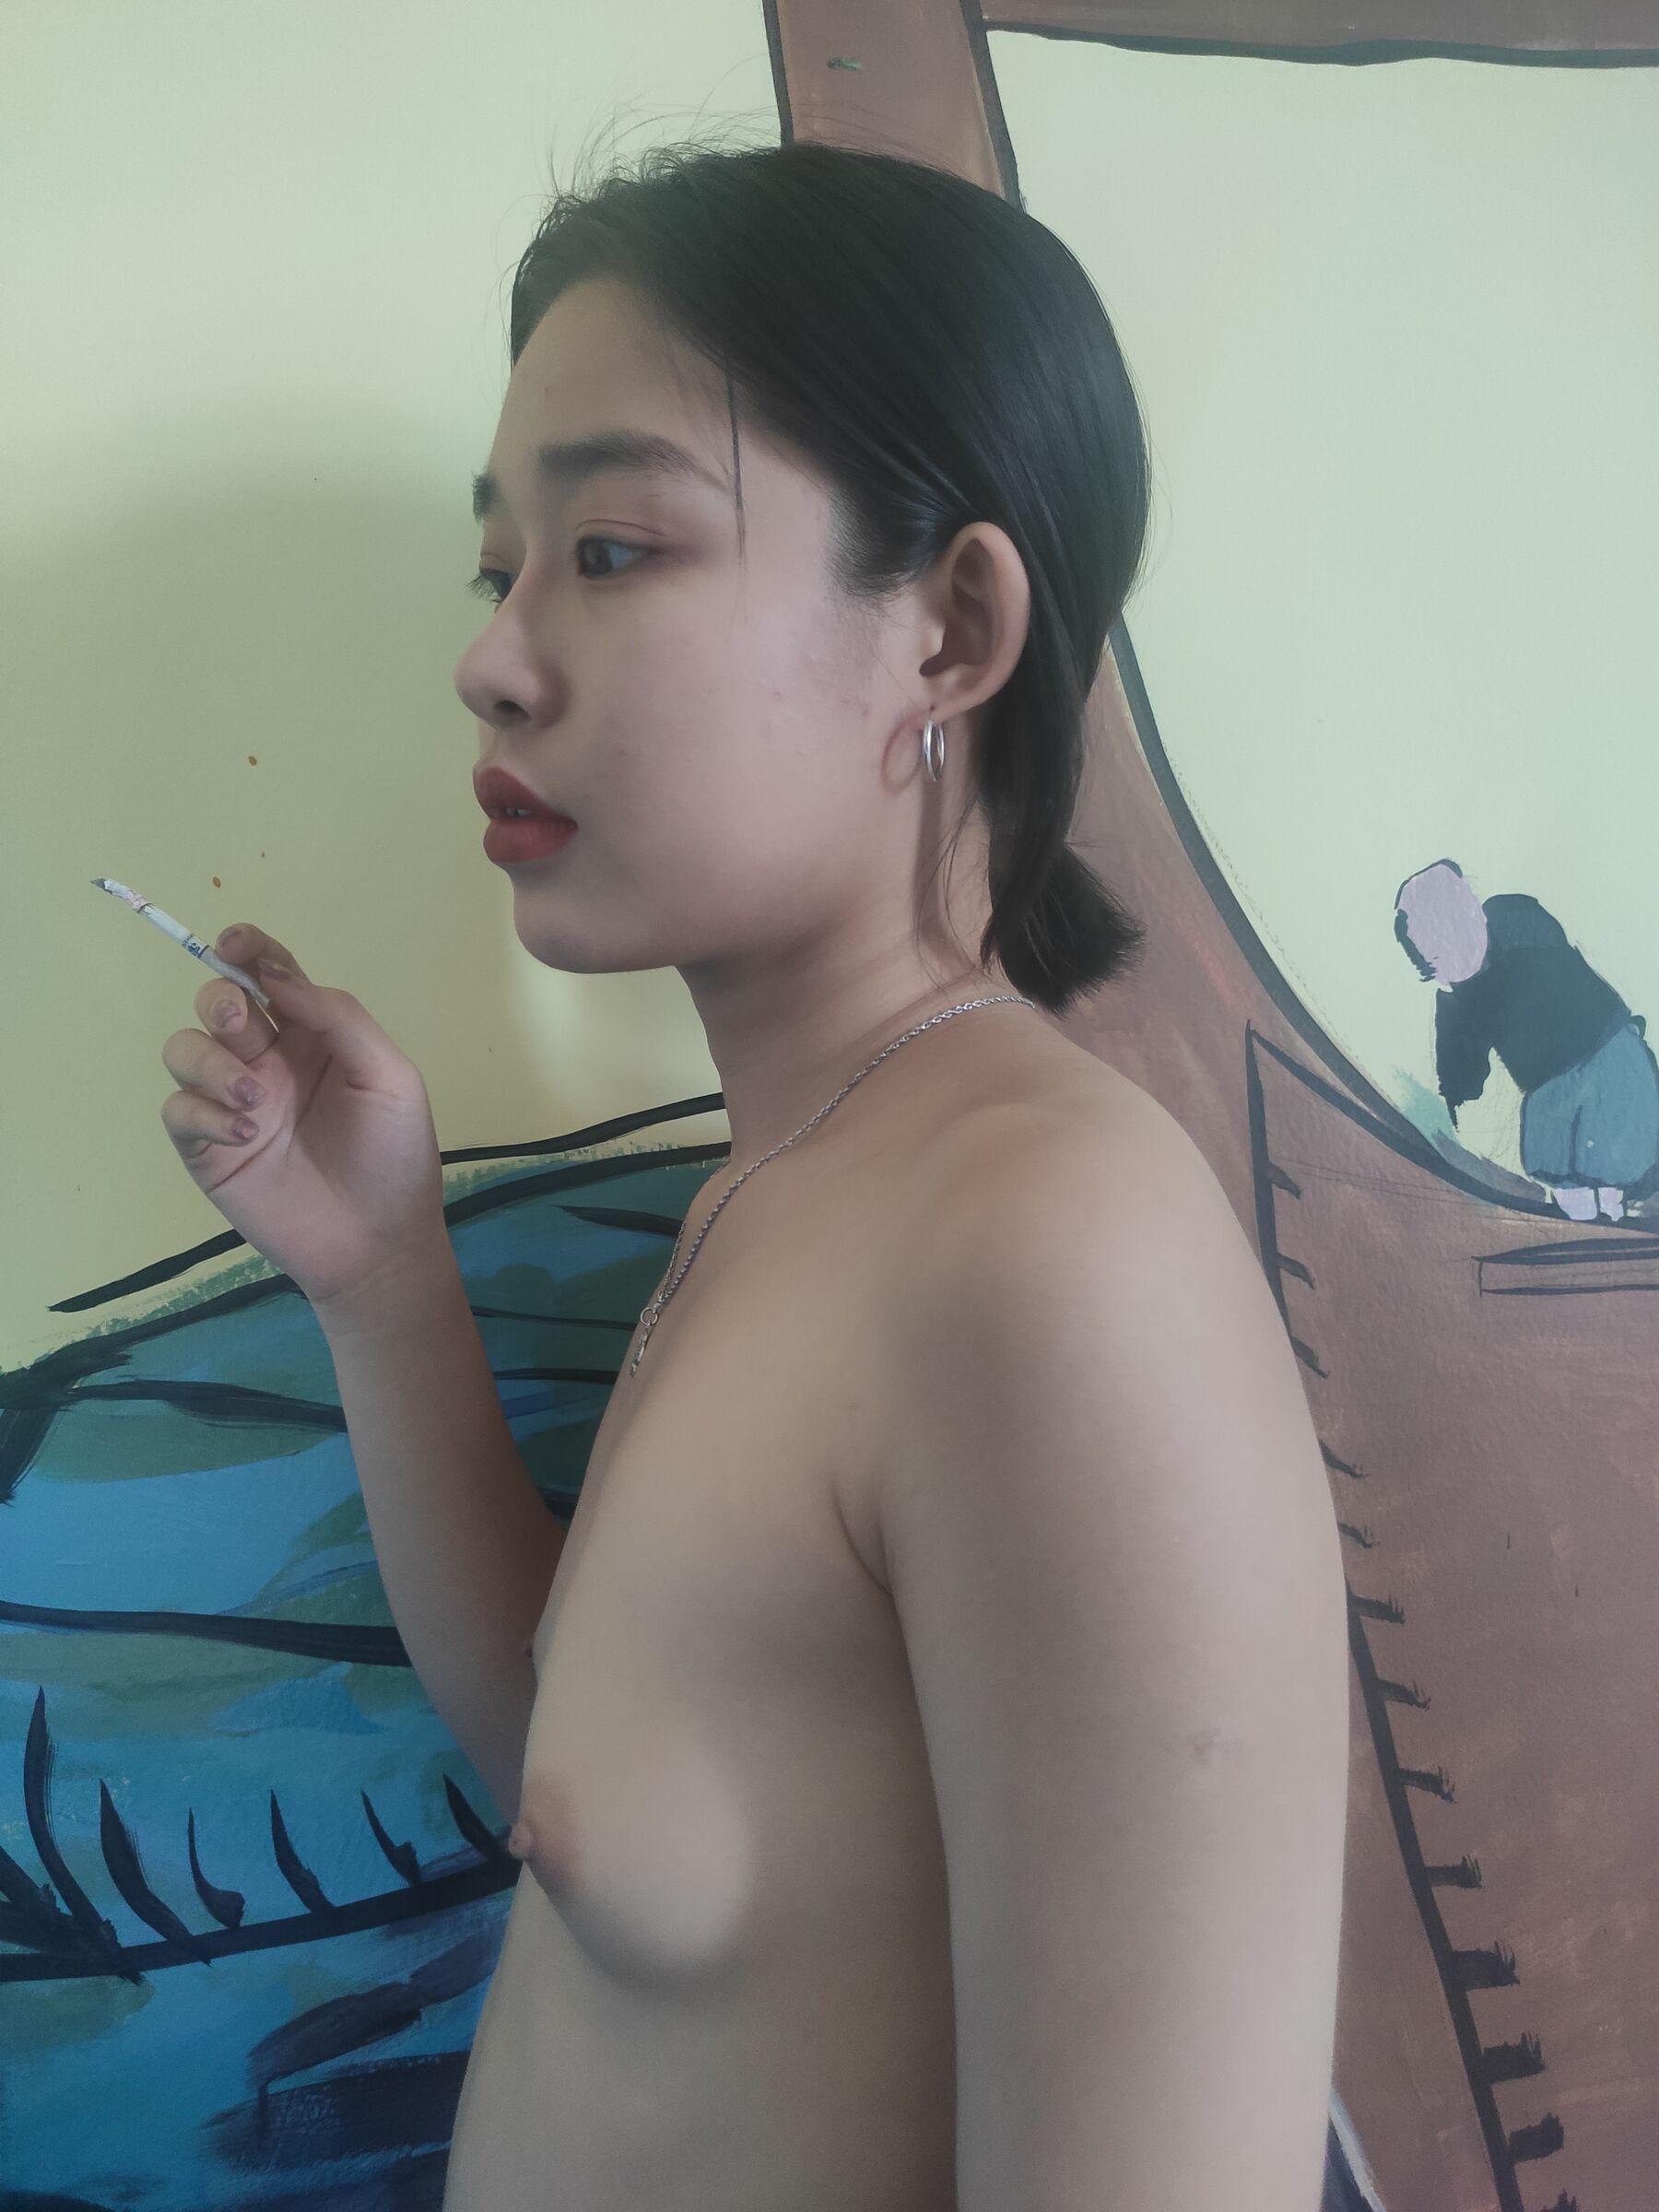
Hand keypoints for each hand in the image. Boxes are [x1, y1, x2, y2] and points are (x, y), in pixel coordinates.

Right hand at [159, 923, 448, 1309]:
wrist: (378, 1243)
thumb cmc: (395, 1157)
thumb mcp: (390, 1077)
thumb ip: (340, 1019)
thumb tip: (280, 977)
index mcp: (313, 1035)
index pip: (270, 975)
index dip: (248, 949)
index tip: (234, 943)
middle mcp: (267, 1060)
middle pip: (219, 1003)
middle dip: (220, 1001)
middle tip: (244, 1028)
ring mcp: (232, 1102)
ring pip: (185, 1049)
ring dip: (212, 1065)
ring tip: (256, 1103)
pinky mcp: (207, 1148)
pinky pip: (178, 1110)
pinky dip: (202, 1113)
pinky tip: (244, 1135)